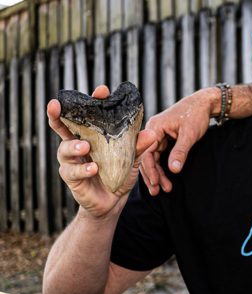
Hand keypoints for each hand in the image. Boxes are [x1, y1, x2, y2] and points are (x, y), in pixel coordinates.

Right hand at [47, 85, 156, 219]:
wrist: (113, 203)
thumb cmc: (119, 175)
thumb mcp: (133, 160)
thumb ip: (139, 147)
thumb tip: (151, 133)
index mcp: (91, 136)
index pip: (88, 115)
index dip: (91, 101)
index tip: (101, 90)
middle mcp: (77, 144)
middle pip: (62, 126)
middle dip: (57, 114)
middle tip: (57, 104)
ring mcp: (72, 161)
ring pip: (64, 149)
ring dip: (74, 146)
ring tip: (86, 147)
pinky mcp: (72, 178)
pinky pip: (73, 171)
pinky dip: (83, 169)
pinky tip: (93, 169)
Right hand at [139, 88, 216, 194]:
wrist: (204, 104)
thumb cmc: (196, 115)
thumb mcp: (189, 135)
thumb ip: (180, 152)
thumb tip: (173, 170)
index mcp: (154, 127)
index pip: (146, 153)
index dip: (150, 170)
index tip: (155, 184)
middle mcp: (152, 131)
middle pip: (147, 157)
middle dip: (153, 175)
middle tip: (157, 192)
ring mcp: (157, 135)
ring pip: (153, 158)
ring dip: (158, 173)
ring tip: (163, 189)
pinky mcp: (163, 139)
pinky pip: (159, 155)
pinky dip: (162, 167)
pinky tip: (164, 179)